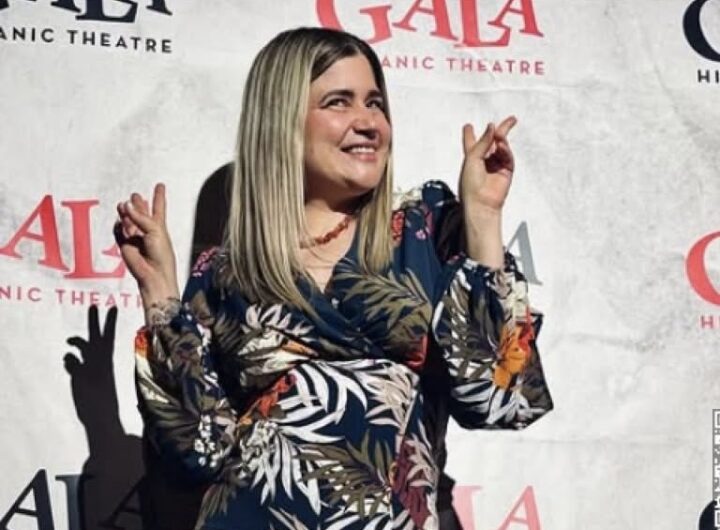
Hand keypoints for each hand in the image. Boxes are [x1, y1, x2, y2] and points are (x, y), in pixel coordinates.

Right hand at [114, 183, 178, 305]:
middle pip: (142, 213)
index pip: (159, 208)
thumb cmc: (161, 254)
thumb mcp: (156, 230)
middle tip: (135, 195)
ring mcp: (136, 238)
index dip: (159, 196)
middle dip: (138, 204)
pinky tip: (120, 221)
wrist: (153, 274)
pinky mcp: (125, 245)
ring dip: (126, 213)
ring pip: (128, 221)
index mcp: (160, 227)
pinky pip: (119, 232)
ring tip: (122, 205)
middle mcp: (148, 231)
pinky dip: (118, 226)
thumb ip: (140, 217)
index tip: (160, 185)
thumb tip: (125, 205)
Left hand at [459, 116, 516, 212]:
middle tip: (511, 120)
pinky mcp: (506, 170)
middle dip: (501, 131)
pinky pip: (507, 156)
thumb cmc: (470, 182)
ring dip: (501, 139)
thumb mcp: (472, 158)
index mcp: (471, 158)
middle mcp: (484, 160)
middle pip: (492, 142)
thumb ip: (483, 141)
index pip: (470, 143)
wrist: (481, 201)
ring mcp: (496, 165)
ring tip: (500, 135)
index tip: (468, 126)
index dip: (469, 134)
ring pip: (502, 147)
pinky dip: (505, 150)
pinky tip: (502, 146)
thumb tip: (493, 126)